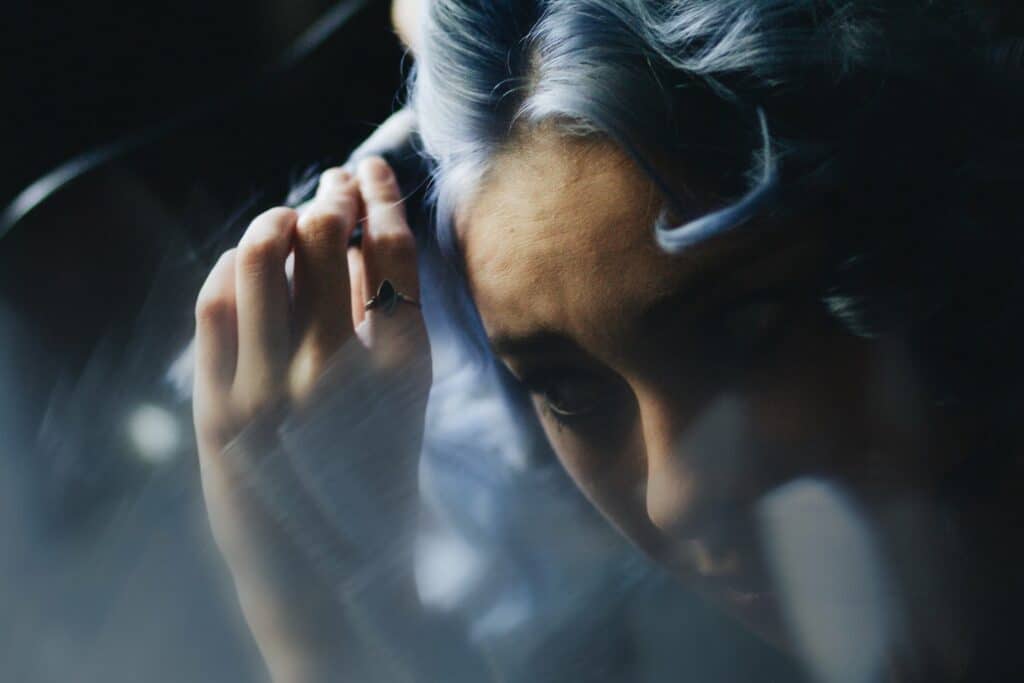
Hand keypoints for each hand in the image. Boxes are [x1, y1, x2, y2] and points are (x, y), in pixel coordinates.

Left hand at [192, 157, 430, 681]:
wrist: (325, 567)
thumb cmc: (375, 476)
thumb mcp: (409, 398)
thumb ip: (392, 320)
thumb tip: (362, 234)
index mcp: (404, 368)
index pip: (394, 249)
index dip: (380, 195)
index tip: (369, 169)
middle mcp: (339, 370)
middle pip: (326, 236)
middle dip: (328, 195)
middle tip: (330, 187)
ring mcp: (273, 387)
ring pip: (262, 254)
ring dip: (274, 219)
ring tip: (284, 218)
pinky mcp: (221, 406)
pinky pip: (215, 301)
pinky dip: (230, 266)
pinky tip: (244, 263)